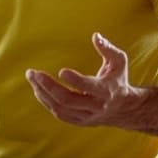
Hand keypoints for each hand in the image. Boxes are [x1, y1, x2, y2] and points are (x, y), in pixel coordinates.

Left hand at [25, 32, 140, 127]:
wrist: (126, 109)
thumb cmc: (118, 80)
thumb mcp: (119, 62)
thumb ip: (108, 49)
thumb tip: (95, 36)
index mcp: (106, 91)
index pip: (89, 88)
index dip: (75, 80)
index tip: (61, 71)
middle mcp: (96, 106)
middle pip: (68, 100)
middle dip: (49, 86)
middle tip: (34, 73)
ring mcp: (87, 116)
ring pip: (60, 109)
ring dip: (43, 93)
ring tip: (31, 78)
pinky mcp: (79, 121)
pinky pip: (59, 114)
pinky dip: (46, 101)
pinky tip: (37, 89)